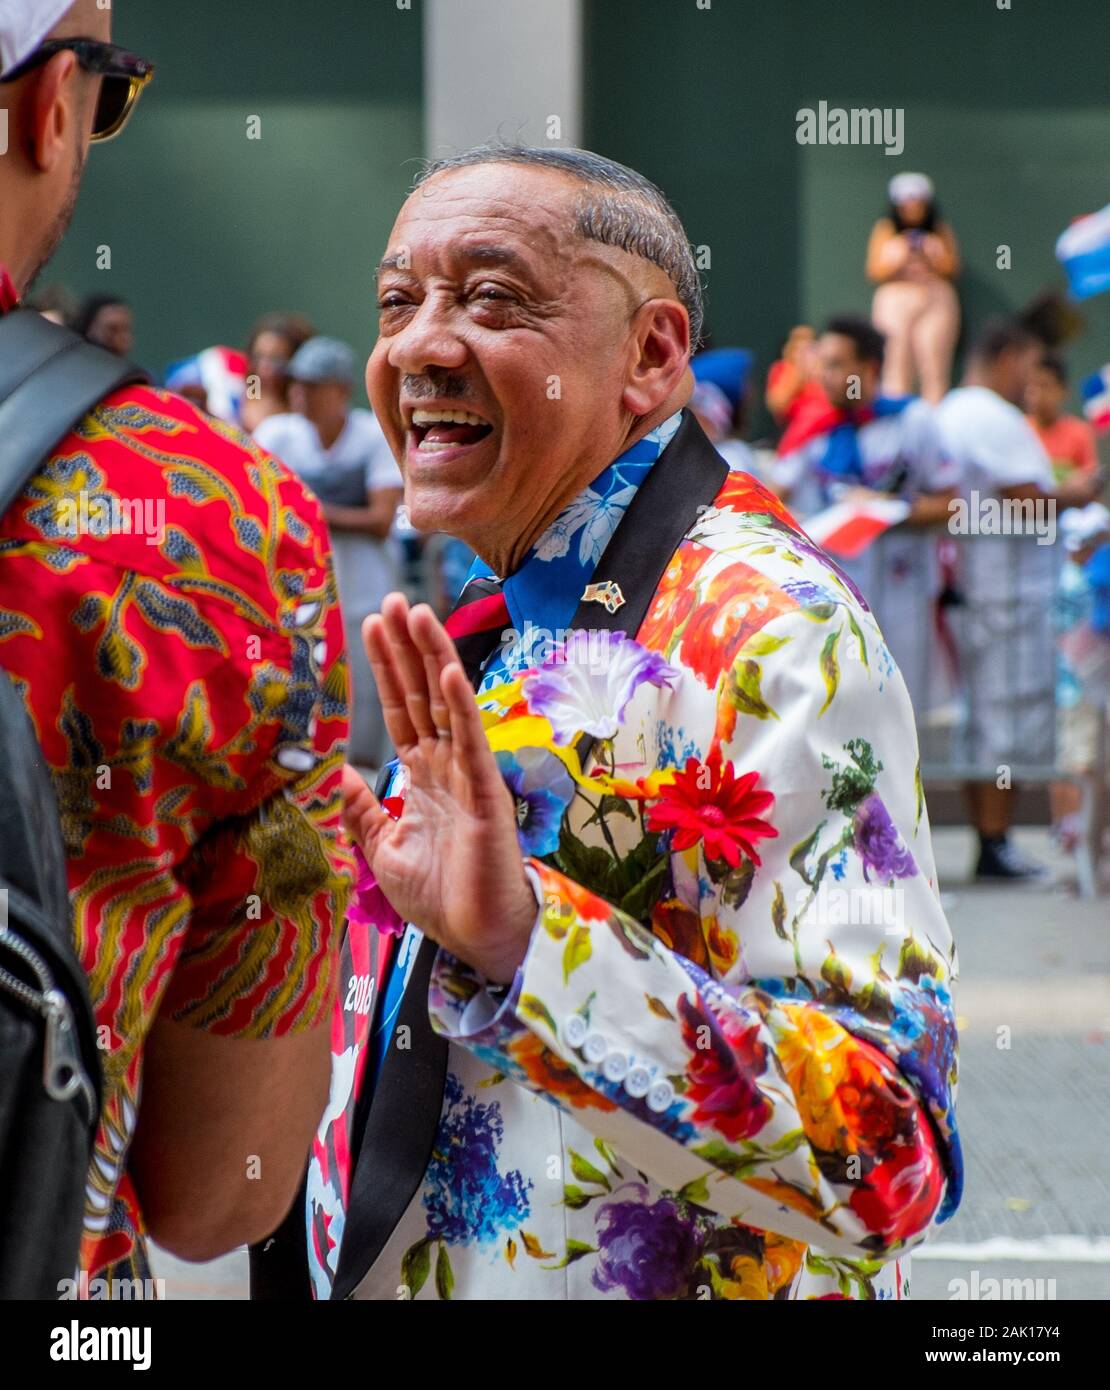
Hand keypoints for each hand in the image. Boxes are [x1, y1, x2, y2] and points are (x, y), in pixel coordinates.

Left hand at [342, 592, 537, 983]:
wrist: (475, 936)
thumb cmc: (438, 897)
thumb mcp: (383, 852)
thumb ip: (364, 812)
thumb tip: (342, 772)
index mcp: (421, 777)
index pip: (399, 710)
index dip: (385, 669)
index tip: (370, 627)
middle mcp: (445, 765)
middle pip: (421, 692)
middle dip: (405, 647)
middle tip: (392, 599)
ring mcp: (468, 773)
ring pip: (447, 703)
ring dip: (432, 657)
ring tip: (416, 612)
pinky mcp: (486, 791)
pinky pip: (472, 739)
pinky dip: (462, 704)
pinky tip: (450, 670)